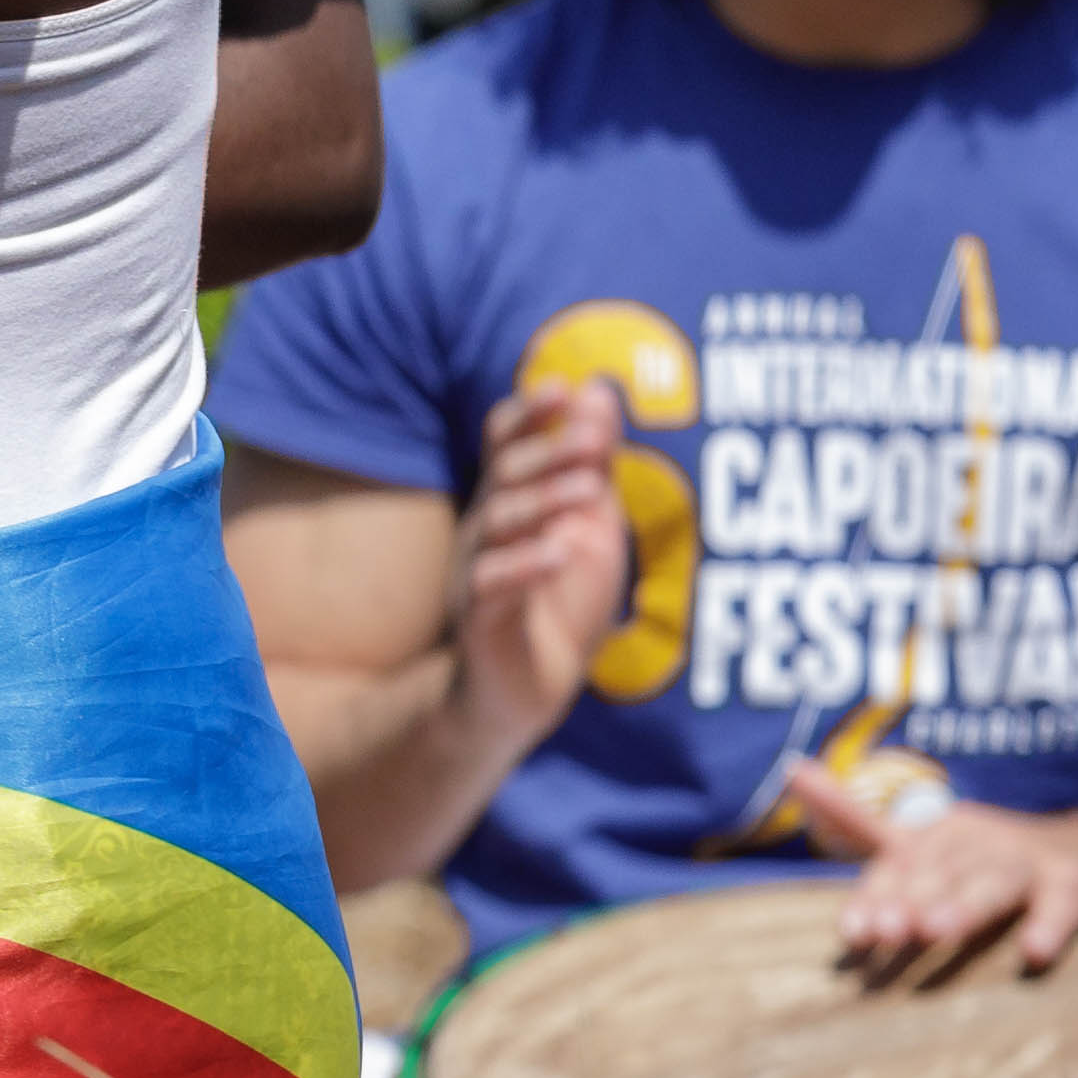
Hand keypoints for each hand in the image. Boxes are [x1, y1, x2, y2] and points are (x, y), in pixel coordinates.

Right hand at [450, 378, 637, 755]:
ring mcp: (477, 572)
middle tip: (591, 439)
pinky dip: (526, 566)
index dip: (528, 415)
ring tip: (590, 488)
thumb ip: (593, 465)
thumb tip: (599, 391)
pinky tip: (559, 551)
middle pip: (505, 477)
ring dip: (544, 501)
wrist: (524, 691)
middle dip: (547, 454)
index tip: (563, 386)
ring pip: (500, 525)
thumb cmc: (557, 603)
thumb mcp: (589, 526)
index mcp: (509, 502)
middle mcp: (485, 529)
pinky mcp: (480, 620)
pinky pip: (495, 585)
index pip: (506, 445)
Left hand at [799, 765, 1077, 976]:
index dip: (873, 897)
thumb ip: (858, 821)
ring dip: (964, 905)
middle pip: (938, 874)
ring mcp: (1027, 861)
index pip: (893, 867)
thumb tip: (792, 767)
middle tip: (888, 930)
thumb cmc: (983, 864)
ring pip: (993, 884)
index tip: (852, 932)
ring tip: (936, 931)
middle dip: (910, 900)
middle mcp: (975, 840)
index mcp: (933, 834)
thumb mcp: (922, 844)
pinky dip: (1049, 926)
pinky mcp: (1076, 885)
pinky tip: (1033, 954)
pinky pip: (1062, 905)